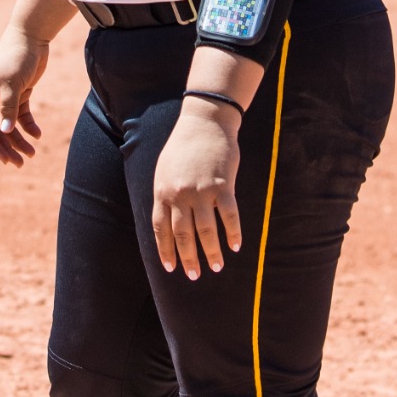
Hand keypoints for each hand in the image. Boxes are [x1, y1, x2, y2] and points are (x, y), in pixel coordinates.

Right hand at [0, 26, 49, 165]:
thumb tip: (6, 131)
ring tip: (32, 154)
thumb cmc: (17, 56)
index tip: (5, 160)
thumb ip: (9, 107)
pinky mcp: (21, 92)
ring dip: (19, 140)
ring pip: (10, 125)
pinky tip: (38, 135)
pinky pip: (22, 115)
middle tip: (20, 164)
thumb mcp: (12, 82)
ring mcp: (6, 96)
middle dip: (8, 148)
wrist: (31, 35)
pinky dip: (29, 126)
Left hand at [149, 102, 241, 280]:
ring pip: (206, 231)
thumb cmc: (183, 146)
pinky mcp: (224, 186)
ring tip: (217, 267)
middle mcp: (180, 194)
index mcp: (162, 191)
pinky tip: (236, 246)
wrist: (204, 121)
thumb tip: (168, 222)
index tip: (171, 268)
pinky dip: (233, 234)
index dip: (166, 250)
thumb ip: (166, 195)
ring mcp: (202, 191)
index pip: (161, 229)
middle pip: (183, 235)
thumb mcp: (165, 170)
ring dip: (211, 252)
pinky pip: (229, 217)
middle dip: (188, 258)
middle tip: (194, 276)